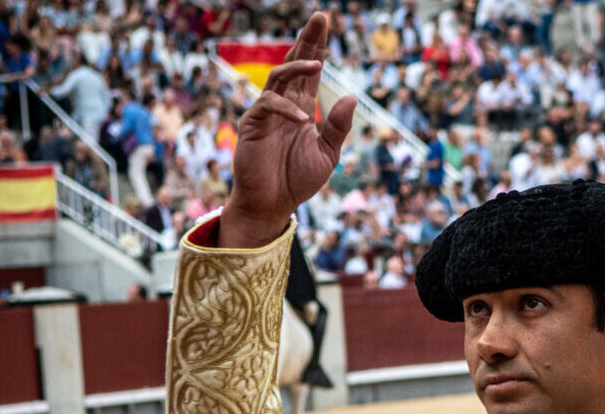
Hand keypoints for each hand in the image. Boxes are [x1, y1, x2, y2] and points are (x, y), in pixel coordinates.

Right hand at [219, 12, 356, 248]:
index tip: (327, 25)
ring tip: (317, 63)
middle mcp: (284, 104)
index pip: (310, 72)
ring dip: (297, 67)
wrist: (272, 205)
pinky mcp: (253, 125)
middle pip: (295, 63)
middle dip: (308, 40)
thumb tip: (351, 96)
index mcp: (301, 107)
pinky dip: (286, 109)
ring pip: (279, 77)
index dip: (318, 48)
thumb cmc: (297, 180)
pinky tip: (304, 117)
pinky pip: (268, 106)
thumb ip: (338, 127)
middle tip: (321, 17)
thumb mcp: (327, 153)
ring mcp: (267, 112)